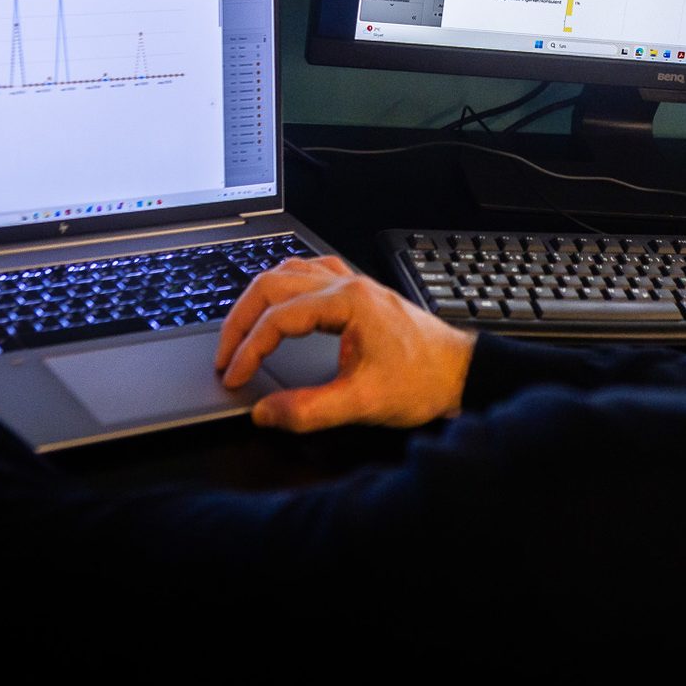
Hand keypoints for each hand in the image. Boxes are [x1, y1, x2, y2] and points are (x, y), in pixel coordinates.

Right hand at [214, 255, 475, 432]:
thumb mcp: (363, 403)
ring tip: (241, 333)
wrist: (461, 373)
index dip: (248, 348)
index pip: (278, 317)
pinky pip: (310, 274)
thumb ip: (309, 410)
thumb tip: (264, 413)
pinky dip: (283, 288)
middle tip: (224, 354)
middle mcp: (348, 285)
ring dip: (259, 299)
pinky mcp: (359, 294)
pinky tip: (278, 307)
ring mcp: (354, 285)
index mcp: (348, 302)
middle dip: (241, 318)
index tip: (233, 376)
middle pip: (273, 283)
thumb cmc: (424, 381)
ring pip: (288, 272)